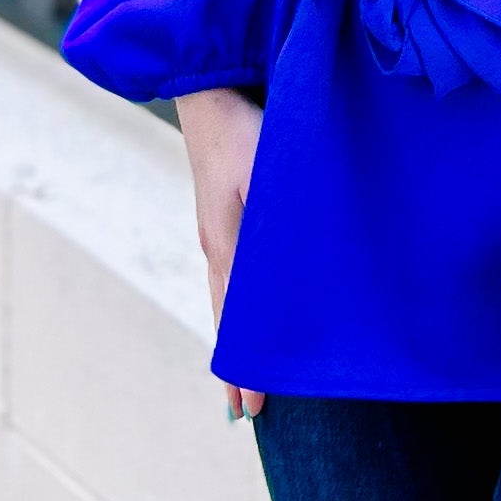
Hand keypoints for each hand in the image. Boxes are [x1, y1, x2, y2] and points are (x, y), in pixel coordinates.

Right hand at [175, 87, 265, 419]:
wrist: (206, 86)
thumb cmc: (245, 123)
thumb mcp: (267, 169)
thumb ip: (281, 216)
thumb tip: (294, 268)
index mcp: (226, 243)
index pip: (237, 319)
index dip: (246, 364)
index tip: (253, 408)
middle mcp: (217, 244)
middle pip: (226, 319)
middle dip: (236, 366)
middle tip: (244, 414)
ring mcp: (215, 231)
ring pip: (224, 300)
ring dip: (233, 338)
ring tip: (237, 378)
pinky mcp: (222, 214)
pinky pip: (228, 275)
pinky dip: (232, 308)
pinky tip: (242, 313)